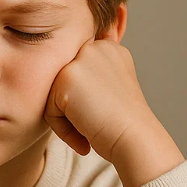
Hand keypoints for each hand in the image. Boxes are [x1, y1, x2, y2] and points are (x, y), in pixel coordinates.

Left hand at [44, 39, 183, 186]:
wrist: (136, 138)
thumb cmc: (126, 123)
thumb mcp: (115, 89)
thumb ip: (95, 76)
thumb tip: (75, 75)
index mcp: (108, 48)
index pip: (78, 77)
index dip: (88, 101)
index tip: (106, 113)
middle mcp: (94, 48)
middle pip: (64, 86)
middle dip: (76, 109)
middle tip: (99, 121)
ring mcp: (79, 61)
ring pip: (55, 98)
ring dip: (70, 120)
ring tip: (94, 127)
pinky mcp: (65, 79)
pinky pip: (50, 111)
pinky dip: (64, 129)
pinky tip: (86, 132)